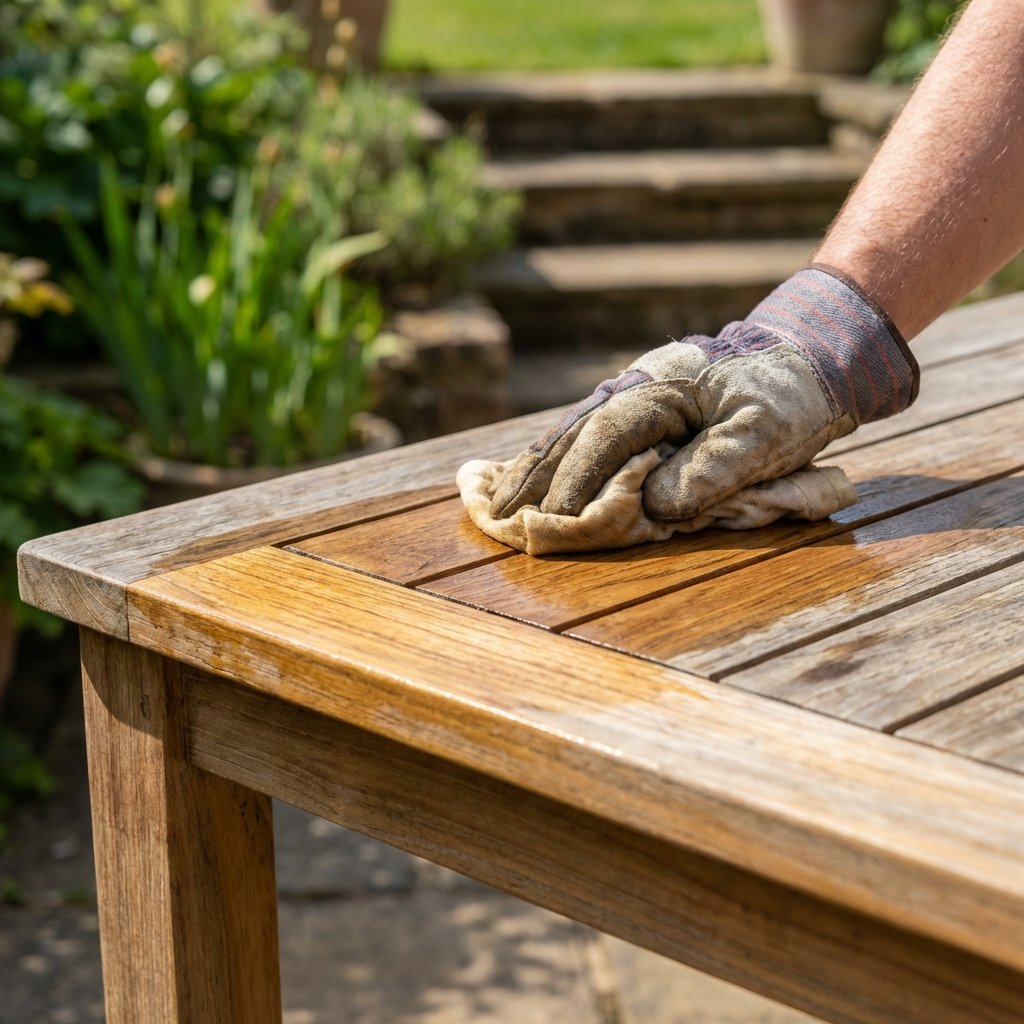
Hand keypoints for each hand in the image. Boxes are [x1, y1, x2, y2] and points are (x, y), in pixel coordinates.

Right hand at [490, 265, 918, 522]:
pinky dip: (557, 457)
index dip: (574, 481)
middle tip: (493, 513)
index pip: (604, 437)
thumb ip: (710, 469)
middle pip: (573, 433)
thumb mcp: (765, 433)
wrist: (808, 356)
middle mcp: (636, 385)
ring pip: (574, 433)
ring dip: (535, 468)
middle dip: (534, 476)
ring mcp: (635, 393)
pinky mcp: (641, 409)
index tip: (550, 521)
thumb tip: (651, 503)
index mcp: (661, 386)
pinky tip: (532, 473)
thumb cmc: (789, 396)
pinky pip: (589, 435)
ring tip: (494, 497)